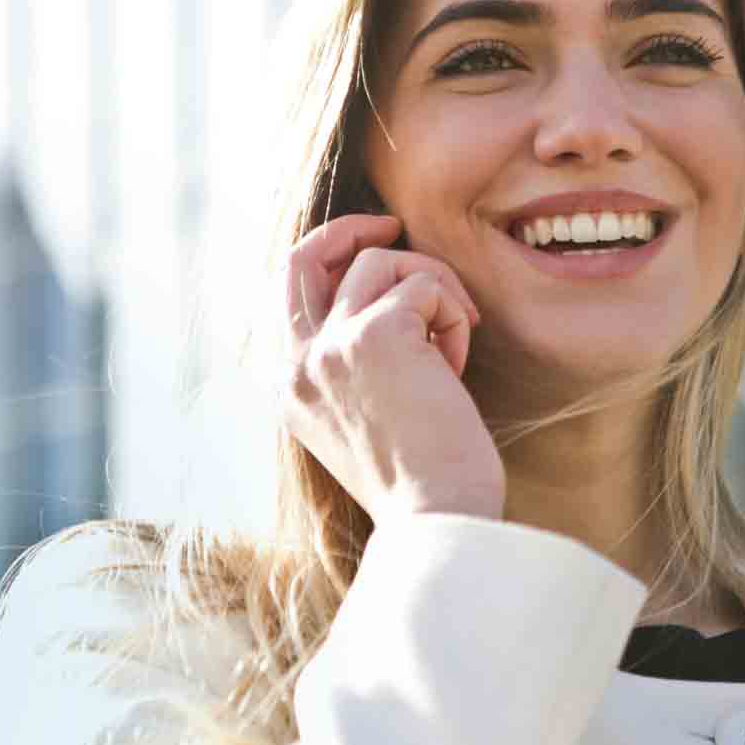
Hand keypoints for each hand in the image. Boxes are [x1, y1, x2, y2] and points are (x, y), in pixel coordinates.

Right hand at [280, 213, 505, 524]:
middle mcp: (297, 363)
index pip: (287, 294)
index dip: (327, 259)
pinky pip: (425, 286)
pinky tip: (457, 366)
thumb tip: (387, 303)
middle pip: (302, 257)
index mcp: (289, 388)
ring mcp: (330, 346)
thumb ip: (352, 366)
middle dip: (349, 229)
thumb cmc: (420, 482)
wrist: (438, 519)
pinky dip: (453, 315)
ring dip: (433, 289)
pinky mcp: (377, 334)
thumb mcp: (363, 421)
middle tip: (393, 225)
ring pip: (382, 263)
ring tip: (454, 342)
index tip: (367, 251)